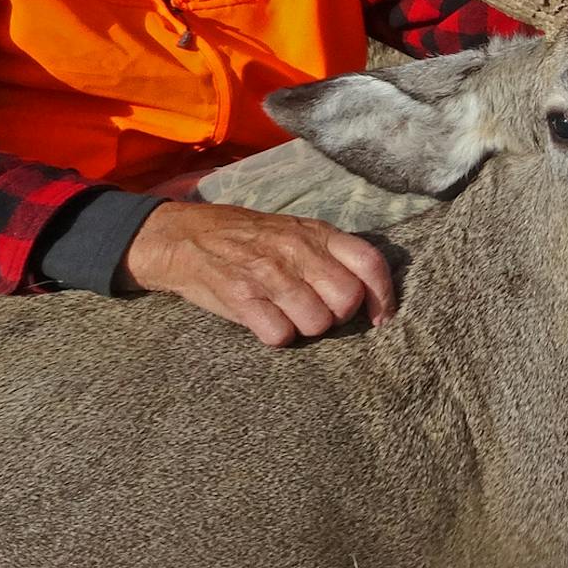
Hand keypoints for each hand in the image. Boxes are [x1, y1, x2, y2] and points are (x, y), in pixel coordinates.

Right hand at [123, 202, 394, 346]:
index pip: (370, 262)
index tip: (380, 318)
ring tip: (286, 314)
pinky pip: (280, 335)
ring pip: (317, 323)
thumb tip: (371, 290)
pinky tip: (264, 320)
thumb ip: (331, 254)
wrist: (184, 237)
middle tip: (317, 311)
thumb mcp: (295, 232)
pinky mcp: (241, 296)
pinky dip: (275, 335)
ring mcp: (269, 273)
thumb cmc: (249, 240)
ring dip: (305, 328)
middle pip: (347, 301)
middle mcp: (297, 250)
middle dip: (338, 316)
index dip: (383, 296)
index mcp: (317, 233)